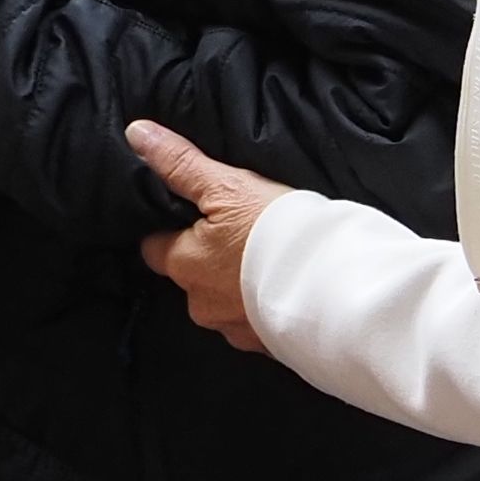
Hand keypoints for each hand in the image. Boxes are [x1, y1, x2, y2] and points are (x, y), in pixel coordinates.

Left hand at [127, 120, 283, 352]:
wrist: (342, 289)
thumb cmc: (279, 233)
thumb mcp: (229, 187)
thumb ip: (181, 164)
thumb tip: (136, 133)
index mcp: (183, 265)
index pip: (154, 247)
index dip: (170, 230)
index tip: (192, 216)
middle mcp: (201, 304)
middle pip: (191, 277)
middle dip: (208, 260)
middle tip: (239, 234)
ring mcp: (235, 330)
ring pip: (224, 303)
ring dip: (238, 287)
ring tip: (268, 261)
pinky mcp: (269, 347)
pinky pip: (257, 323)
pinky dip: (266, 307)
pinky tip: (288, 289)